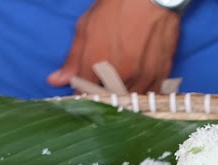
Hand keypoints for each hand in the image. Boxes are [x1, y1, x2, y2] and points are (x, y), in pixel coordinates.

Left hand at [48, 0, 180, 91]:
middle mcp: (119, 76)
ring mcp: (142, 78)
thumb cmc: (117, 7)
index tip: (82, 91)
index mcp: (95, 63)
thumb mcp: (86, 27)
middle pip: (107, 102)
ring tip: (120, 85)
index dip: (81, 94)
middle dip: (102, 98)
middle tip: (101, 87)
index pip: (83, 94)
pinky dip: (142, 94)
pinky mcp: (161, 77)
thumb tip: (55, 81)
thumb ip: (72, 59)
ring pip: (129, 102)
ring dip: (122, 98)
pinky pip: (149, 97)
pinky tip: (138, 84)